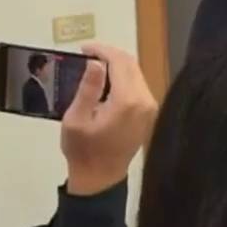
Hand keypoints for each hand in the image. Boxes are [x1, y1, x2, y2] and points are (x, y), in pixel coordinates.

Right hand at [61, 44, 156, 196]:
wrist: (101, 177)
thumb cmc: (84, 149)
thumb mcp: (76, 118)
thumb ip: (88, 88)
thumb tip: (96, 63)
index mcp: (128, 101)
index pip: (120, 62)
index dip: (102, 50)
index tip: (83, 49)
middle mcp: (145, 101)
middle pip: (131, 65)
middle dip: (110, 55)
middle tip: (87, 55)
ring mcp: (150, 108)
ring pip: (137, 74)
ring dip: (117, 66)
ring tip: (93, 66)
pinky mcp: (149, 113)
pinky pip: (138, 86)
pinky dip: (123, 78)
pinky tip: (106, 81)